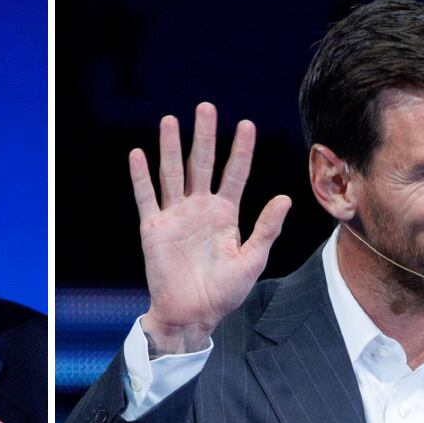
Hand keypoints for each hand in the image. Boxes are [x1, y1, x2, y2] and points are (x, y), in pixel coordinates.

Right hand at [129, 103, 290, 353]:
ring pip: (172, 173)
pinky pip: (146, 197)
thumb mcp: (252, 260)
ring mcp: (176, 217)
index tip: (247, 125)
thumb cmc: (224, 293)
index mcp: (225, 215)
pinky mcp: (154, 228)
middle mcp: (200, 209)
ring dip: (170, 147)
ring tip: (170, 120)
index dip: (241, 150)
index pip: (235, 174)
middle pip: (202, 164)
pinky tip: (138, 153)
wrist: (193, 315)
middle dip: (204, 136)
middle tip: (206, 107)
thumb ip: (266, 229)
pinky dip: (141, 176)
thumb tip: (286, 198)